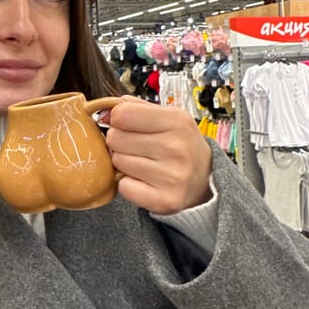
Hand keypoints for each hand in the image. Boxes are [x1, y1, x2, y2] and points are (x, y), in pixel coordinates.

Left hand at [101, 96, 211, 214]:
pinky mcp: (164, 200)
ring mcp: (172, 176)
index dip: (117, 119)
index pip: (123, 114)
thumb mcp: (168, 117)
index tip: (126, 124)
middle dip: (120, 142)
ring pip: (118, 162)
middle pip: (115, 138)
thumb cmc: (180, 145)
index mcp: (177, 121)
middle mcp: (177, 148)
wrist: (204, 178)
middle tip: (137, 147)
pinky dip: (128, 184)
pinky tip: (144, 180)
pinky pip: (123, 186)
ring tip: (143, 163)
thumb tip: (103, 110)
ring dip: (124, 163)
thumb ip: (136, 108)